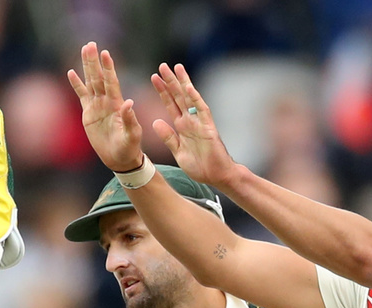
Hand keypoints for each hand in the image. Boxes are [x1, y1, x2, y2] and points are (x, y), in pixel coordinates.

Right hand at [67, 41, 144, 172]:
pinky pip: (81, 96)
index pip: (111, 82)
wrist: (119, 158)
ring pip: (90, 82)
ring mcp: (97, 106)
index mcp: (117, 105)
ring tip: (84, 50)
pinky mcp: (89, 114)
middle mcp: (106, 102)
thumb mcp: (132, 135)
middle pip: (98, 78)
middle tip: (91, 44)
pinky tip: (71, 72)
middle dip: (94, 62)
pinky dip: (77, 84)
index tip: (105, 53)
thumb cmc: (129, 148)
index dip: (108, 68)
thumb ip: (130, 120)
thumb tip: (129, 103)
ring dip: (87, 67)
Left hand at [150, 62, 237, 188]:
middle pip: (179, 97)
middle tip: (162, 65)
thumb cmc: (200, 166)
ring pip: (190, 99)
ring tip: (176, 68)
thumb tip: (155, 122)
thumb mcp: (178, 151)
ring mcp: (200, 123)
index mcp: (182, 127)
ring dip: (183, 83)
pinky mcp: (209, 128)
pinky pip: (202, 111)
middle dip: (170, 81)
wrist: (216, 176)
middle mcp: (190, 121)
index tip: (154, 77)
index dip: (163, 91)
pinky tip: (190, 88)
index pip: (170, 104)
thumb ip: (168, 137)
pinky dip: (196, 99)